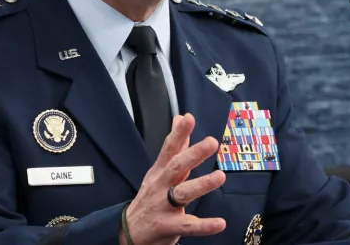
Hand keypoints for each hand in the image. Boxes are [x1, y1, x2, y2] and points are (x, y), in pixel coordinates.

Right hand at [120, 113, 226, 244]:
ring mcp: (163, 206)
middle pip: (176, 167)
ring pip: (183, 193)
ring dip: (202, 184)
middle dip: (193, 154)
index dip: (178, 133)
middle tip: (211, 142)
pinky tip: (220, 223)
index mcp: (160, 171)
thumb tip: (180, 118)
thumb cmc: (150, 197)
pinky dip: (205, 226)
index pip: (169, 148)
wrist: (128, 232)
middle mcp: (161, 186)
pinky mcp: (169, 226)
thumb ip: (174, 145)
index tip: (188, 118)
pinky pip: (188, 226)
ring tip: (220, 176)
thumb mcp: (159, 170)